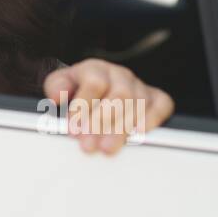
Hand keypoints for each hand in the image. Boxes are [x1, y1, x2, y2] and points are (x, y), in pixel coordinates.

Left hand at [42, 58, 174, 155]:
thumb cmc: (79, 90)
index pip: (94, 82)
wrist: (96, 88)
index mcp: (95, 68)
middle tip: (89, 144)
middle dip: (102, 123)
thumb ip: (56, 87)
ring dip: (121, 128)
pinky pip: (160, 105)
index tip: (73, 129)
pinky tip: (138, 134)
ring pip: (137, 102)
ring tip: (107, 148)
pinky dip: (151, 119)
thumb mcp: (62, 84)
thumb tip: (56, 96)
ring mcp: (139, 86)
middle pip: (118, 94)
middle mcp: (119, 75)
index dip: (84, 106)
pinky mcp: (156, 98)